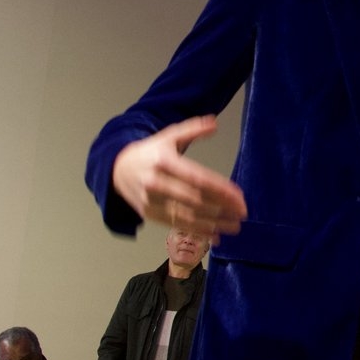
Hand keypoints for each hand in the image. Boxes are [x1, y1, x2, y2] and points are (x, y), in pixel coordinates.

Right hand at [111, 115, 246, 242]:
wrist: (117, 169)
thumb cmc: (150, 152)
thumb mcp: (168, 136)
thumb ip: (192, 129)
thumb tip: (215, 123)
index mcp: (164, 162)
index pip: (197, 178)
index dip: (220, 189)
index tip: (239, 196)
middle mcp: (156, 183)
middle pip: (194, 199)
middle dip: (221, 208)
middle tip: (242, 213)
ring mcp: (151, 201)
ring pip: (187, 216)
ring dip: (213, 224)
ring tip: (234, 226)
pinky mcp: (149, 215)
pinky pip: (177, 225)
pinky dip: (197, 232)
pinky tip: (216, 235)